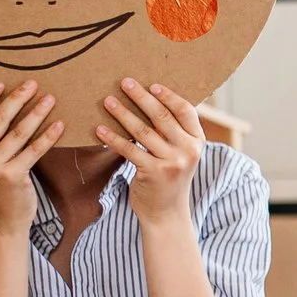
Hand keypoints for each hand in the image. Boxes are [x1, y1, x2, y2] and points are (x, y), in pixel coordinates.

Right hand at [0, 81, 59, 231]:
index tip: (0, 84)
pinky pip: (34, 150)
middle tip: (33, 84)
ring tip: (50, 99)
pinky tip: (59, 125)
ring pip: (18, 132)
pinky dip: (48, 136)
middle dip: (17, 98)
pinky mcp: (12, 177)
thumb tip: (6, 108)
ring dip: (37, 113)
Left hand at [99, 79, 205, 224]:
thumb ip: (174, 133)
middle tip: (125, 82)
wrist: (166, 214)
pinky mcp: (153, 173)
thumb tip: (153, 101)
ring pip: (142, 131)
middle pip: (162, 117)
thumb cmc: (168, 178)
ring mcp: (172, 162)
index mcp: (197, 141)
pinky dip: (113, 138)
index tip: (152, 85)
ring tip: (107, 101)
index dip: (169, 96)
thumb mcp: (180, 154)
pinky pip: (129, 150)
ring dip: (122, 113)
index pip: (186, 111)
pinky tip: (100, 129)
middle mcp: (188, 150)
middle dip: (141, 97)